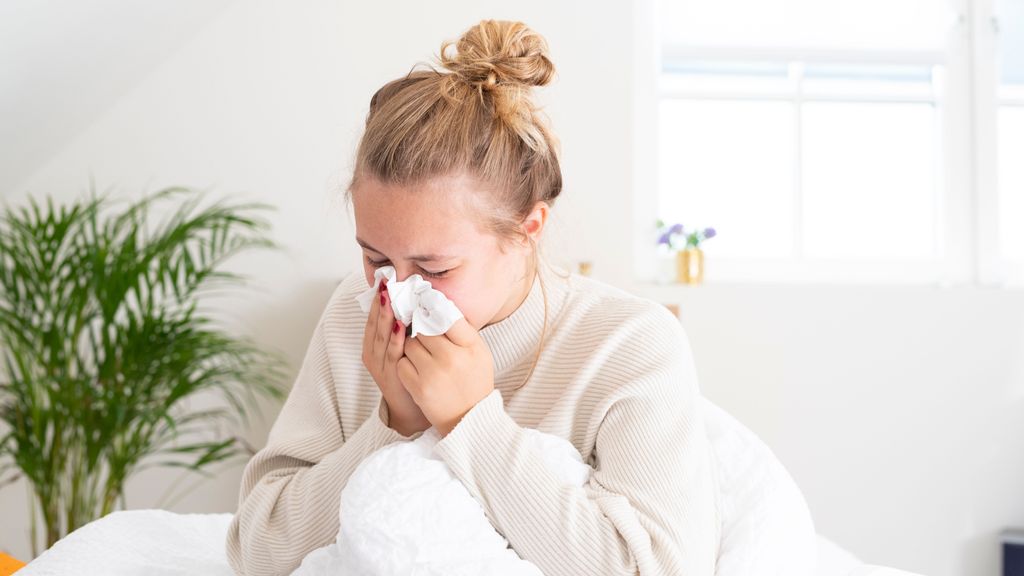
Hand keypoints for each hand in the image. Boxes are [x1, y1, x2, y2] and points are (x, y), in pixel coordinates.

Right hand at [361, 279, 430, 436]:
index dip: (378, 298)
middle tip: (386, 281)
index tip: (385, 279)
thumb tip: (414, 301)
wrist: (413, 410)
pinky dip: (395, 339)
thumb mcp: (404, 348)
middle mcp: (373, 353)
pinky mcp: (391, 375)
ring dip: (385, 315)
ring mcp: (381, 365)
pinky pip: (393, 354)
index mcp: (374, 344)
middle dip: (380, 302)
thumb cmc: (413, 374)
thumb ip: (405, 328)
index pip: (374, 317)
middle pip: (375, 323)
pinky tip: (399, 325)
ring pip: (381, 336)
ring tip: (388, 296)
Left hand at [397, 316, 494, 436]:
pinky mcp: (418, 387)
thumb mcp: (479, 351)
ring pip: (409, 344)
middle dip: (419, 329)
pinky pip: (401, 363)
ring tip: (422, 354)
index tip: (424, 302)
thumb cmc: (474, 380)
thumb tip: (438, 304)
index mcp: (470, 346)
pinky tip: (416, 368)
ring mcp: (433, 374)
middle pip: (423, 329)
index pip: (446, 315)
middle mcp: (451, 358)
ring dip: (411, 346)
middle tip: (422, 333)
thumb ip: (462, 329)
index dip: (432, 307)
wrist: (469, 418)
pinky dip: (405, 363)